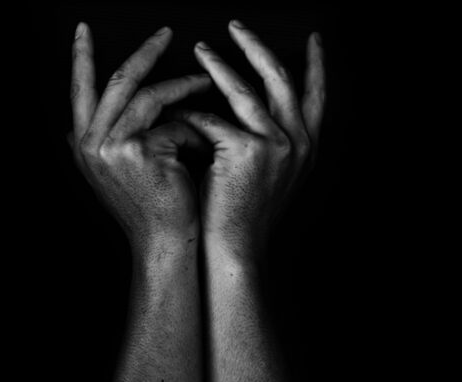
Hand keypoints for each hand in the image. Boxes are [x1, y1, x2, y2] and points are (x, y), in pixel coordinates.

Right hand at [70, 23, 210, 250]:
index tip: (83, 29)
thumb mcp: (117, 172)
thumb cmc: (151, 206)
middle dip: (144, 52)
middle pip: (115, 81)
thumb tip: (91, 120)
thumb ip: (107, 142)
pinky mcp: (136, 150)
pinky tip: (207, 141)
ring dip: (182, 85)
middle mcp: (89, 145)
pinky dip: (193, 126)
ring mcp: (109, 147)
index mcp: (83, 146)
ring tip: (206, 80)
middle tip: (167, 31)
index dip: (81, 59)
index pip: (79, 91)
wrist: (164, 241)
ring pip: (148, 95)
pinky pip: (173, 119)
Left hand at [175, 21, 324, 261]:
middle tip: (237, 24)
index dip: (315, 64)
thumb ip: (264, 143)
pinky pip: (213, 118)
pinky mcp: (248, 152)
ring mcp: (277, 145)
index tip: (313, 38)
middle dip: (258, 46)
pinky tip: (174, 108)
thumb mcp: (264, 175)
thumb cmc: (238, 215)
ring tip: (200, 48)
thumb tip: (243, 110)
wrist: (234, 250)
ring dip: (220, 64)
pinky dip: (191, 112)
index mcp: (307, 146)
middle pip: (282, 77)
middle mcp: (300, 141)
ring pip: (247, 89)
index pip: (315, 94)